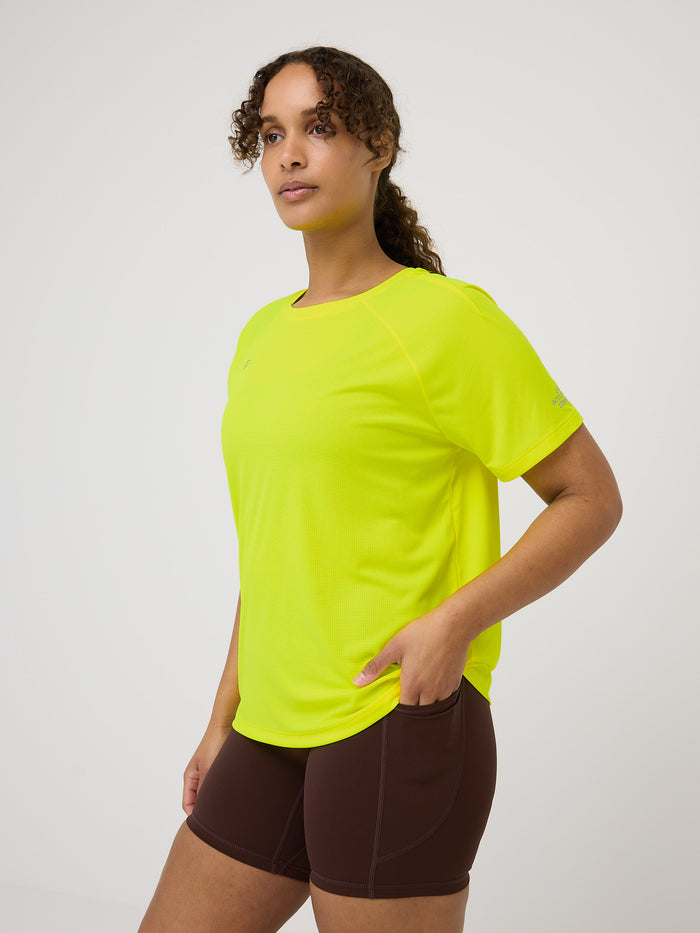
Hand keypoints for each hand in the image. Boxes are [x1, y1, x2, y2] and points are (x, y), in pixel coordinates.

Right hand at [182, 724, 230, 815]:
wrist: (226, 725)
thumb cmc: (214, 744)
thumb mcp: (209, 769)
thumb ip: (206, 789)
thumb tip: (207, 809)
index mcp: (190, 778)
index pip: (187, 805)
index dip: (194, 817)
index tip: (205, 826)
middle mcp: (198, 777)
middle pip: (198, 801)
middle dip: (206, 811)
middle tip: (218, 821)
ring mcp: (209, 774)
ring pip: (210, 795)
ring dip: (216, 801)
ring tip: (227, 809)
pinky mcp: (220, 771)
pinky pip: (219, 787)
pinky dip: (224, 793)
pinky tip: (233, 796)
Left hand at [352, 606, 470, 704]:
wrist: (453, 625)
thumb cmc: (422, 633)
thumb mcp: (394, 647)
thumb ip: (376, 666)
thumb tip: (357, 682)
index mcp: (412, 685)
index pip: (404, 709)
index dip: (399, 707)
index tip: (397, 698)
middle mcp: (429, 691)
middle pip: (420, 711)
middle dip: (413, 706)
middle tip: (409, 693)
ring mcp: (444, 688)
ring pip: (435, 706)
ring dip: (428, 702)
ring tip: (422, 689)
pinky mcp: (456, 683)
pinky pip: (447, 698)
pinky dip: (440, 695)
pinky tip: (436, 682)